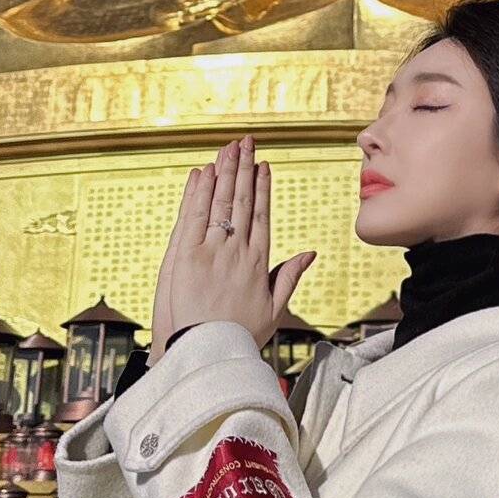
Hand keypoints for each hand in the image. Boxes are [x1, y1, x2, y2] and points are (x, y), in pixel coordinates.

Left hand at [160, 137, 315, 353]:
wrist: (206, 355)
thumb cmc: (238, 337)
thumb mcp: (273, 310)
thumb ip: (289, 277)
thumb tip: (311, 253)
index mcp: (259, 262)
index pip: (262, 215)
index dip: (262, 187)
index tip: (263, 165)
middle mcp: (237, 251)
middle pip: (241, 201)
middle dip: (244, 168)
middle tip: (246, 142)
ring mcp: (212, 251)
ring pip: (220, 202)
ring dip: (224, 171)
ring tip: (228, 147)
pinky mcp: (187, 255)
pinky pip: (194, 216)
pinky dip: (199, 192)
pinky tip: (204, 172)